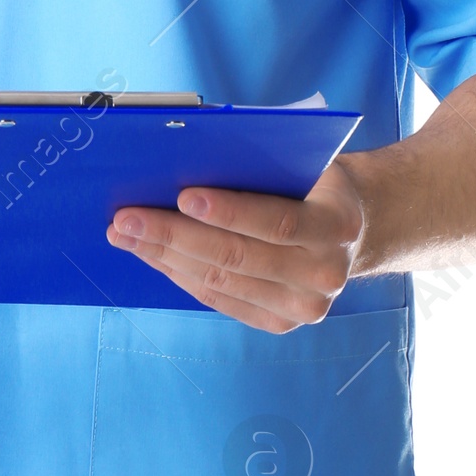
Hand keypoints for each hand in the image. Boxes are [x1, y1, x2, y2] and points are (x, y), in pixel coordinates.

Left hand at [106, 160, 366, 331]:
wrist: (350, 230)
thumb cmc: (311, 181)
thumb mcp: (302, 161)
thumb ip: (262, 161)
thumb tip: (186, 153)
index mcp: (337, 224)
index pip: (278, 222)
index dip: (229, 211)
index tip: (182, 195)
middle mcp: (326, 273)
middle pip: (238, 257)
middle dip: (174, 235)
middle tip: (126, 218)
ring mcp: (303, 307)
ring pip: (220, 282)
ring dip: (165, 257)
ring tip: (125, 235)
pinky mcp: (280, 323)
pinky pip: (219, 300)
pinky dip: (180, 275)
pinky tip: (153, 255)